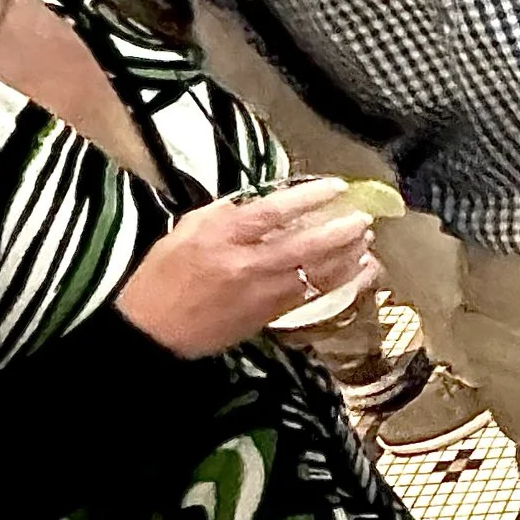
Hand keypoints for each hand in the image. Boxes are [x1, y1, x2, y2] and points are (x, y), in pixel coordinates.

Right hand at [116, 180, 381, 359]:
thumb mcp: (187, 230)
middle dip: (340, 231)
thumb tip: (266, 201)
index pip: (273, 211)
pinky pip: (314, 297)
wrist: (152, 332)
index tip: (336, 187)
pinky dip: (342, 283)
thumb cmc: (164, 276)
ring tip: (367, 241)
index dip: (309, 198)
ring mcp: (260, 293)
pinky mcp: (269, 316)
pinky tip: (360, 271)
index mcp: (222, 236)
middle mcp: (246, 264)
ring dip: (347, 256)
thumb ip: (228, 213)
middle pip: (305, 245)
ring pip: (316, 273)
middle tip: (363, 218)